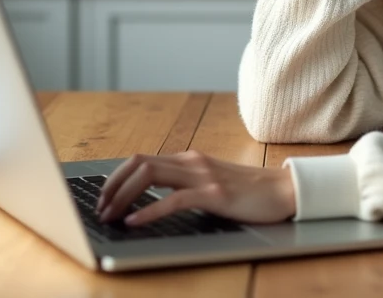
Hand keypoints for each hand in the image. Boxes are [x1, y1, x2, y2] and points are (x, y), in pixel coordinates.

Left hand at [95, 150, 296, 226]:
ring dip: (122, 196)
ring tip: (110, 215)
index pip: (141, 161)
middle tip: (99, 209)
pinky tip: (135, 222)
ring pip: (149, 175)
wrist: (283, 191)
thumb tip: (152, 201)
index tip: (102, 199)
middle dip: (112, 186)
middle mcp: (192, 162)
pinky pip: (173, 200)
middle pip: (138, 164)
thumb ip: (185, 186)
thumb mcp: (210, 184)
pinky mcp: (214, 194)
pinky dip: (148, 211)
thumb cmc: (248, 192)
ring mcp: (203, 175)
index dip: (116, 178)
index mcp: (189, 160)